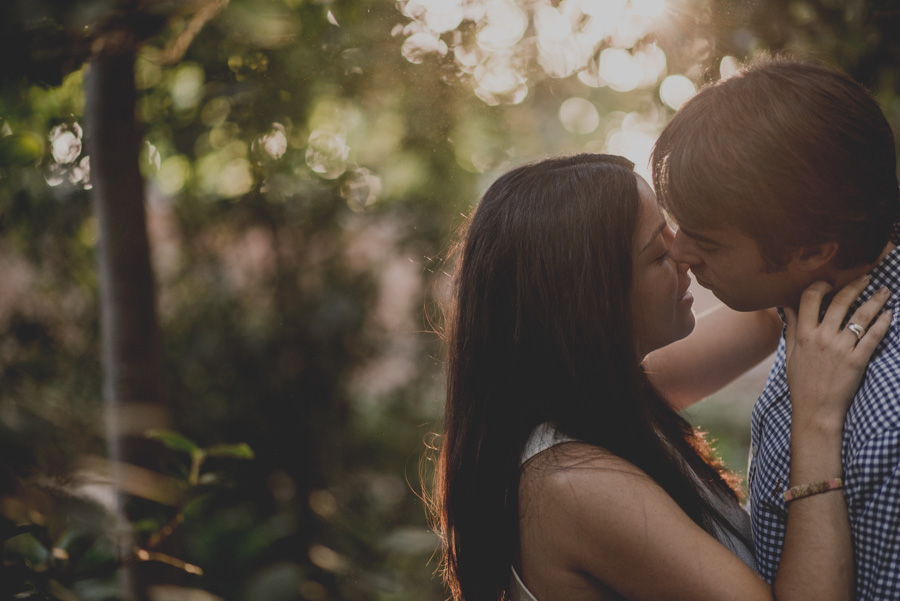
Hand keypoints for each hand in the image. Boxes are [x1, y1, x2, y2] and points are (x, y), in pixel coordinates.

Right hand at [784, 276, 891, 427]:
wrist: (815, 410)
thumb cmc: (801, 382)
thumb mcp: (790, 354)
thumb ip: (791, 328)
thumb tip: (787, 306)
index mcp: (803, 334)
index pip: (810, 298)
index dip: (821, 285)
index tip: (831, 282)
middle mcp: (822, 338)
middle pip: (840, 302)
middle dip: (855, 285)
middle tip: (866, 277)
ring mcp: (841, 349)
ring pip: (861, 316)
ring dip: (875, 300)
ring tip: (885, 291)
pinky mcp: (857, 361)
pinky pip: (873, 337)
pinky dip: (883, 323)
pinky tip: (889, 315)